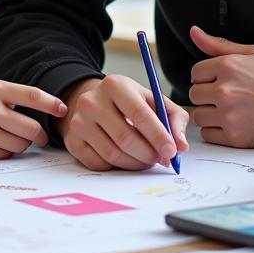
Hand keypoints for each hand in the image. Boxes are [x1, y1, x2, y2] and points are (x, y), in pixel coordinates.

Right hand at [0, 77, 66, 159]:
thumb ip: (3, 97)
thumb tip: (28, 115)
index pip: (33, 97)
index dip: (52, 104)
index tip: (63, 110)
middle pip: (31, 129)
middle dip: (37, 136)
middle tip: (35, 138)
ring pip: (18, 146)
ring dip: (18, 146)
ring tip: (5, 139)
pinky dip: (0, 153)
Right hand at [58, 74, 188, 171]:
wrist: (91, 101)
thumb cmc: (128, 103)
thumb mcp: (152, 100)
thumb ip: (174, 118)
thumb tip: (181, 145)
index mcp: (115, 85)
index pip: (140, 114)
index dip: (158, 136)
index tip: (172, 152)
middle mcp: (91, 101)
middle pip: (126, 138)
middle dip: (148, 154)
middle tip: (160, 159)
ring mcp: (78, 121)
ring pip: (113, 154)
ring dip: (135, 163)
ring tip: (145, 159)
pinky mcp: (72, 141)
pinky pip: (99, 164)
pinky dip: (117, 167)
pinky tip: (125, 158)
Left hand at [189, 25, 253, 147]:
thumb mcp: (250, 53)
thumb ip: (217, 44)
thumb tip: (194, 32)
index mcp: (226, 67)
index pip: (195, 72)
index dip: (207, 76)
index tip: (219, 80)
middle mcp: (224, 91)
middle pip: (194, 94)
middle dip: (206, 94)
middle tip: (224, 96)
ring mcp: (229, 115)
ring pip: (199, 115)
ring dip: (209, 113)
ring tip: (227, 110)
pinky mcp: (234, 137)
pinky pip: (208, 134)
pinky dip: (215, 131)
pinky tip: (230, 123)